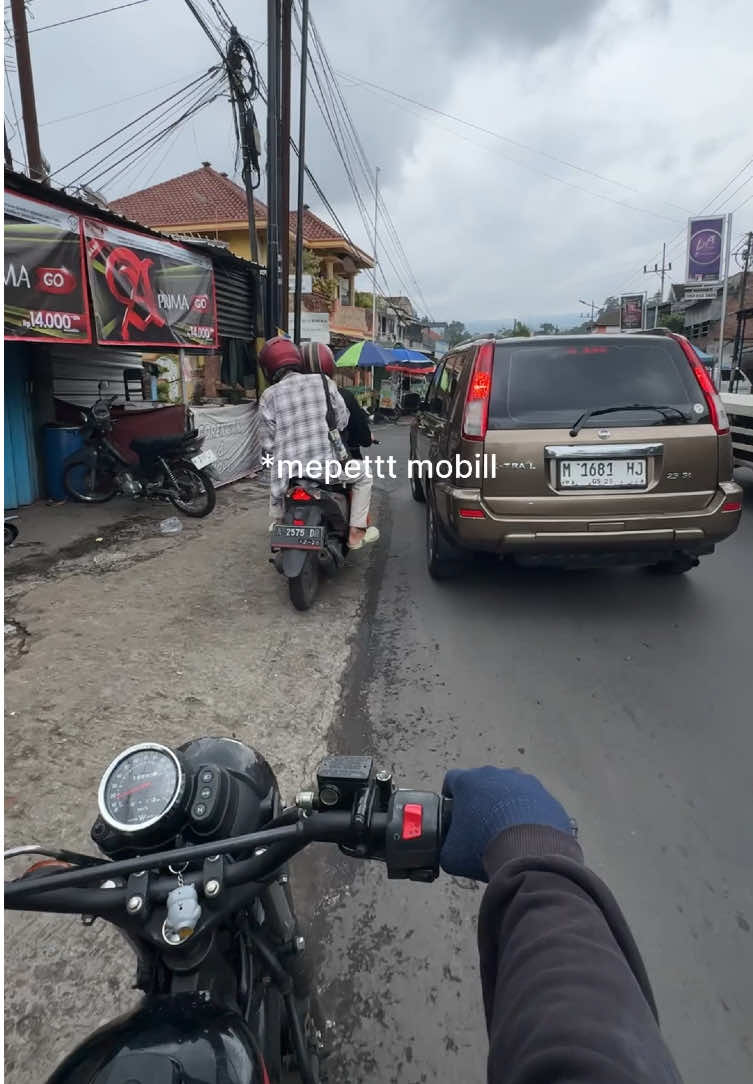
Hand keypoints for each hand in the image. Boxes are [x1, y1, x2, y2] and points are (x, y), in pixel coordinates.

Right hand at [440, 766, 572, 880]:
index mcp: (468, 781)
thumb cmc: (484, 847)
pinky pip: (533, 803)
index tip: (454, 812)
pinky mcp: (546, 796)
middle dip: (481, 800)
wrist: (529, 854)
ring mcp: (524, 782)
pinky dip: (529, 815)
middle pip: (483, 783)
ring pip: (510, 790)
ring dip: (506, 805)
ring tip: (507, 832)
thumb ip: (446, 845)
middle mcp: (496, 775)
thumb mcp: (451, 854)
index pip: (452, 780)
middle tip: (481, 826)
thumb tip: (450, 848)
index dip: (450, 796)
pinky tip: (527, 836)